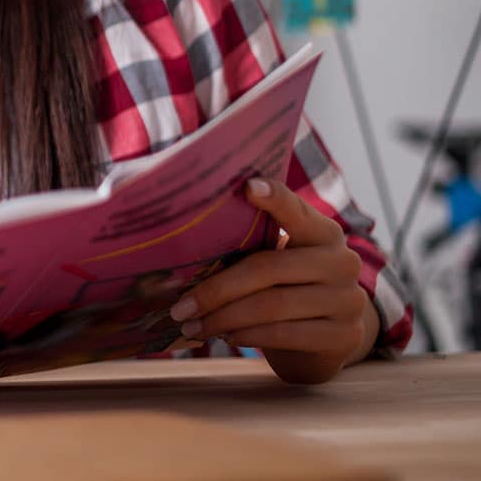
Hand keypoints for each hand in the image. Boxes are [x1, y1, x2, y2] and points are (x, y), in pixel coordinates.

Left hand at [170, 177, 379, 383]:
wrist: (324, 340)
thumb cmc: (284, 289)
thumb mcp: (274, 260)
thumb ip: (251, 245)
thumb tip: (183, 244)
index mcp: (323, 232)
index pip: (297, 210)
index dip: (274, 198)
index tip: (247, 186)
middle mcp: (342, 261)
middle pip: (268, 268)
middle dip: (216, 290)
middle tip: (179, 308)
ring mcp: (348, 300)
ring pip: (273, 305)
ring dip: (224, 318)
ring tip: (193, 326)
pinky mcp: (345, 336)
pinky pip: (286, 333)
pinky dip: (249, 336)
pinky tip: (227, 337)